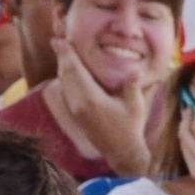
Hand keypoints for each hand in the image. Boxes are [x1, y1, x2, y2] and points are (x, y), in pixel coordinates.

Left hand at [50, 37, 156, 176]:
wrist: (122, 153)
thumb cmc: (130, 129)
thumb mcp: (136, 107)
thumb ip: (132, 86)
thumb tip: (136, 70)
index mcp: (92, 98)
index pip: (75, 70)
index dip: (66, 54)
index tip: (59, 40)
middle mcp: (78, 102)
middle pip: (65, 74)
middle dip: (62, 57)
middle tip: (58, 41)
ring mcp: (74, 109)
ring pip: (63, 82)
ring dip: (62, 67)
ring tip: (63, 54)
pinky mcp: (74, 114)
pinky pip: (65, 91)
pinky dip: (65, 79)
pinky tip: (67, 73)